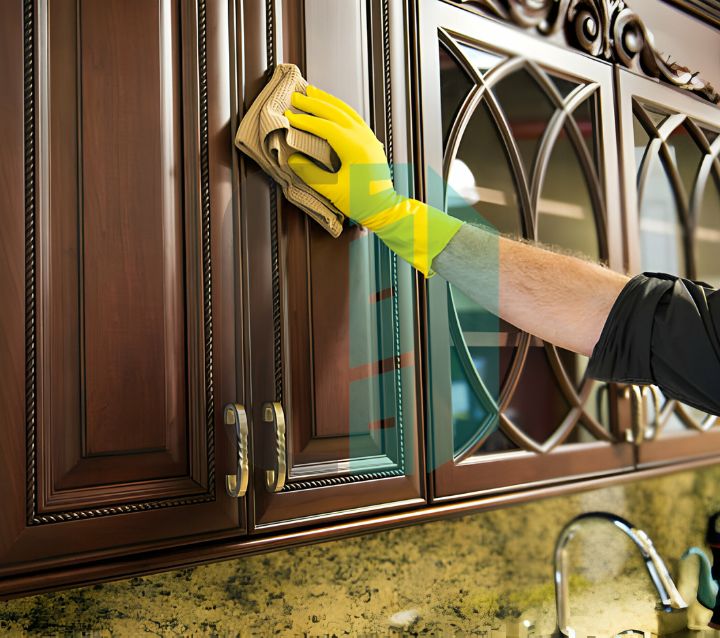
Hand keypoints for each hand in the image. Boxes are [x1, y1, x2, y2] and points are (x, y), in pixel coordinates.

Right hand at [285, 85, 403, 229]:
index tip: (290, 116)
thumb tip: (294, 159)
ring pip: (347, 111)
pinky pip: (354, 118)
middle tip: (297, 96)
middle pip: (336, 112)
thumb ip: (311, 174)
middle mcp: (364, 138)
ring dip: (329, 101)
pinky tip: (332, 107)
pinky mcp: (370, 142)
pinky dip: (340, 109)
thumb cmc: (362, 202)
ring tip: (313, 92)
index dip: (306, 121)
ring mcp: (369, 138)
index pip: (326, 127)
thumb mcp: (332, 191)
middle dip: (315, 103)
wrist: (384, 209)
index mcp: (355, 148)